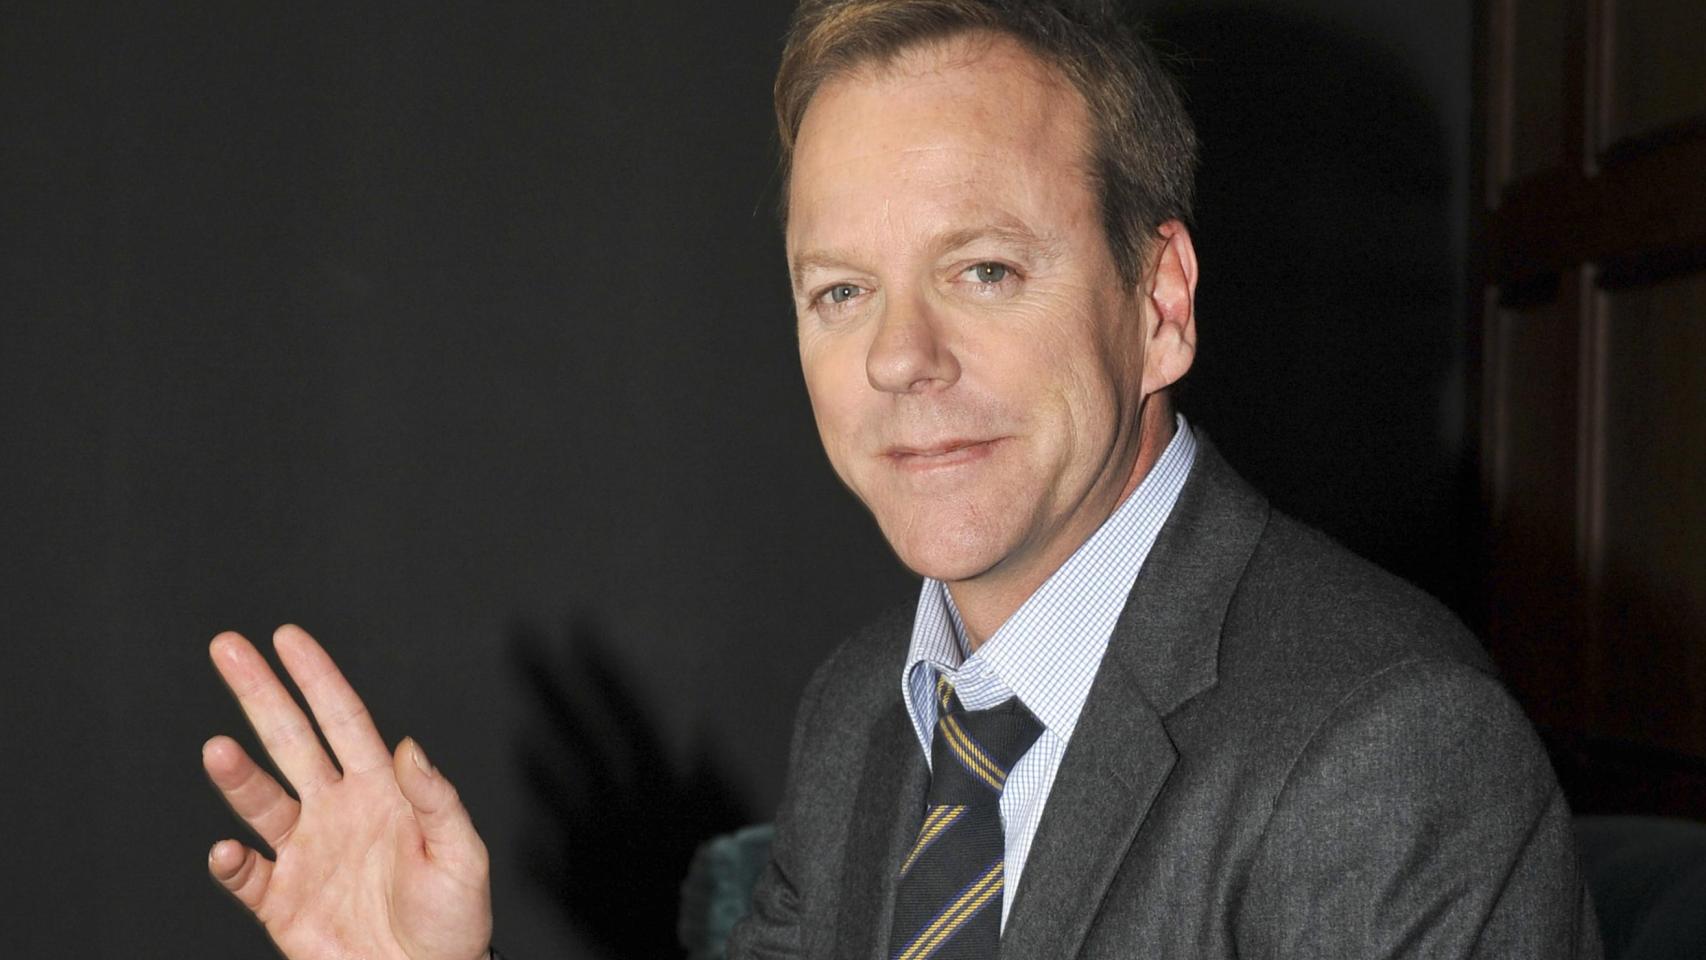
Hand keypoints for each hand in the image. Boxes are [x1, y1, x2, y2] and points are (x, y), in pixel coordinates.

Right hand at [203, 625, 492, 959]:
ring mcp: (305, 852)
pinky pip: (246, 876)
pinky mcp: (281, 900)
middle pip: (290, 740)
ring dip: (237, 776)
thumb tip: (407, 745)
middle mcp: (335, 810)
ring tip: (218, 749)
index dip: (318, 679)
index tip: (288, 639)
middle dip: (260, 694)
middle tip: (228, 649)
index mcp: (380, 791)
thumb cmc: (453, 922)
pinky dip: (231, 864)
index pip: (343, 721)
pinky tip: (227, 851)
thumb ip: (436, 800)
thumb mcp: (461, 856)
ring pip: (260, 801)